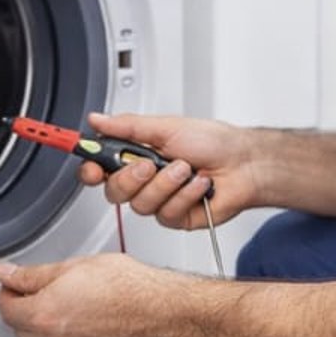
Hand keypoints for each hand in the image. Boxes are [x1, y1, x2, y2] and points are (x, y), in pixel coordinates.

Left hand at [0, 255, 174, 336]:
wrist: (161, 310)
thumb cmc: (127, 287)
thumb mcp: (74, 267)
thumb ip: (34, 274)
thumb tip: (9, 274)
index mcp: (42, 315)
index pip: (5, 308)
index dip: (9, 291)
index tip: (16, 282)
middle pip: (20, 328)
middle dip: (24, 309)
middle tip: (40, 290)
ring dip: (45, 323)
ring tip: (68, 300)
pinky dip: (67, 333)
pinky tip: (86, 315)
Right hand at [79, 111, 257, 229]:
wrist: (245, 163)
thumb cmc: (214, 142)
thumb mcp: (167, 126)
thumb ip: (128, 126)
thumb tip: (97, 119)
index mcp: (137, 156)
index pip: (100, 169)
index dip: (90, 171)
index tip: (92, 167)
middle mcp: (146, 181)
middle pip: (114, 192)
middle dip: (131, 178)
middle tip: (149, 164)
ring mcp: (160, 201)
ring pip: (141, 205)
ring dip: (166, 184)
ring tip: (187, 168)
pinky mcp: (177, 217)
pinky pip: (167, 213)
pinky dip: (186, 195)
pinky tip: (200, 185)